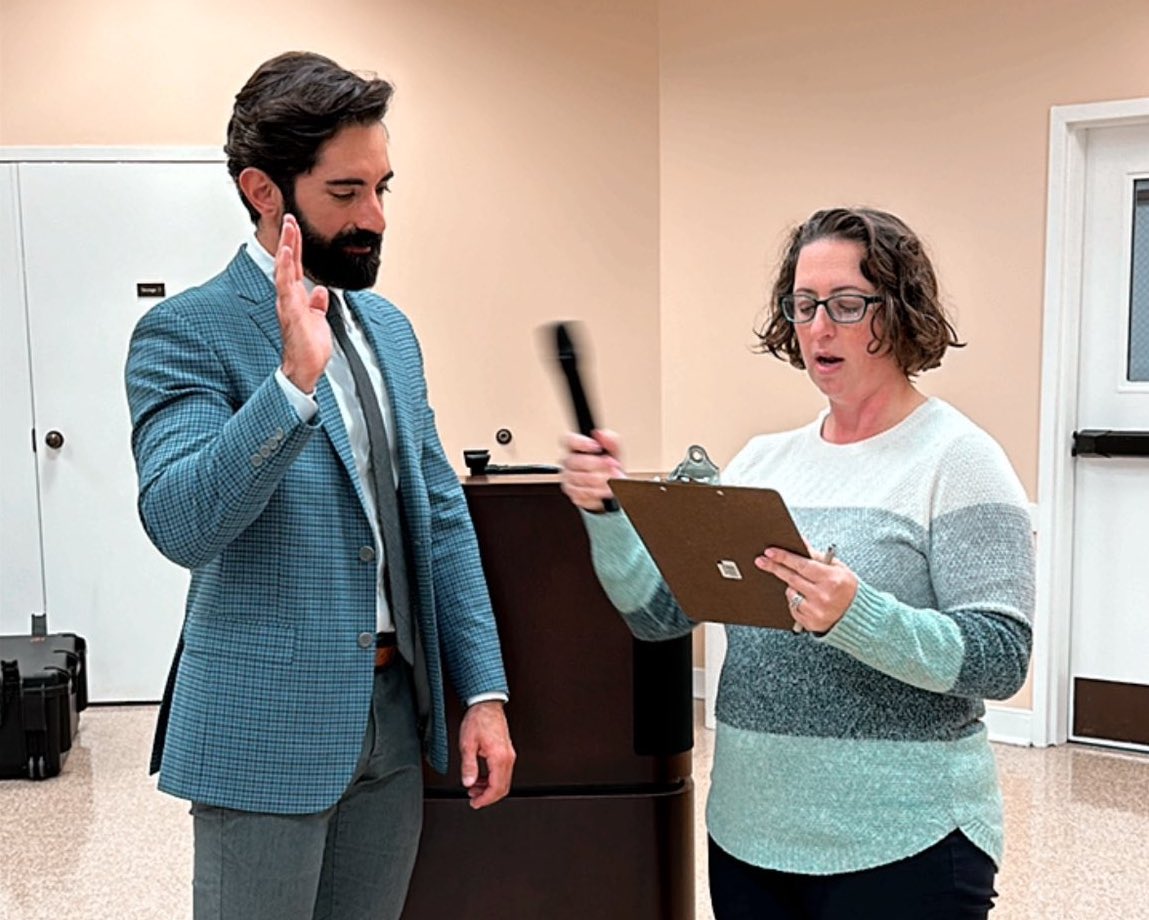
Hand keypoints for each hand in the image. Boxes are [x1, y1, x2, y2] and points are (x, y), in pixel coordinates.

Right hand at [276, 214, 331, 392]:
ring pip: (285, 270)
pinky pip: (286, 286)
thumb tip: (321, 293)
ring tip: (288, 228)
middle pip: (288, 263)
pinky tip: (284, 253)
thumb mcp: (318, 321)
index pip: (294, 267)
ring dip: (286, 248)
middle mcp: (289, 298)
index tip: (295, 228)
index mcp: (296, 299)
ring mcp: (288, 304)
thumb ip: (317, 305)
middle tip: (289, 218)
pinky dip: (284, 268)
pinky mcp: (291, 312)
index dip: (294, 248)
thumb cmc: (309, 349)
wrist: (306, 369)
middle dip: (289, 240)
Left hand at [458, 700, 514, 808]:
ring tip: (474, 789)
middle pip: (503, 787)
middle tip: (474, 799)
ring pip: (504, 781)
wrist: (486, 704)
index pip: (496, 788)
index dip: (485, 800)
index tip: (475, 803)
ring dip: (489, 789)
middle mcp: (507, 757)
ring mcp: (509, 754)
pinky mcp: (506, 752)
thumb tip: (468, 782)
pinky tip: (481, 778)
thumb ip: (468, 766)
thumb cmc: (478, 719)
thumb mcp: (467, 744)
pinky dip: (492, 779)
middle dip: (488, 797)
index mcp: (499, 757)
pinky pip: (503, 772)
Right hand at [559, 429, 624, 511]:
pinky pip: (583, 493)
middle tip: (612, 465)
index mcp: (576, 449)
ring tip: (613, 479)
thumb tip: (601, 434)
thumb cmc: (610, 468)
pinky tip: (605, 489)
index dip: (581, 442)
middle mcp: (569, 463)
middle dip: (596, 464)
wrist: (613, 489)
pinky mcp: (574, 494)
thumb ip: (610, 440)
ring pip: (580, 478)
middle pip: (574, 461)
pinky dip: (598, 492)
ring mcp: (569, 479)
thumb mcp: (615, 452)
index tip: (596, 446)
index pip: (569, 440)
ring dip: (601, 480)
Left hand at [755, 545, 857, 633]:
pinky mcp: (810, 623)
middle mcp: (823, 596)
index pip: (802, 565)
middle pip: (791, 578)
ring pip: (790, 593)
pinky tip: (806, 599)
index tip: (770, 552)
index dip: (784, 557)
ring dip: (791, 587)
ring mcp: (816, 611)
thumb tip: (801, 541)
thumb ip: (816, 556)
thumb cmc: (847, 589)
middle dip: (774, 567)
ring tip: (804, 586)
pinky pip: (793, 608)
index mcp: (832, 579)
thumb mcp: (838, 569)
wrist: (857, 616)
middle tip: (761, 561)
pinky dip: (795, 601)